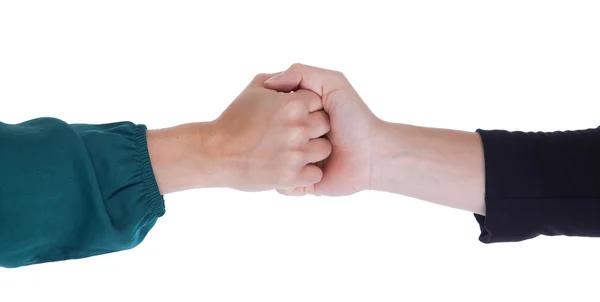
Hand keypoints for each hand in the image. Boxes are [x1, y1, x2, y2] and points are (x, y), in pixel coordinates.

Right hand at [147, 73, 331, 193]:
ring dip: (311, 151)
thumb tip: (296, 81)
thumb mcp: (254, 87)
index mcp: (292, 104)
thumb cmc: (233, 120)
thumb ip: (279, 79)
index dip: (306, 107)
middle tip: (292, 133)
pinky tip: (291, 166)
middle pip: (324, 124)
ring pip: (323, 149)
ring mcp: (296, 153)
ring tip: (292, 150)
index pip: (317, 101)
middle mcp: (298, 127)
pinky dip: (305, 172)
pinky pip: (315, 173)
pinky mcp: (291, 176)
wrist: (214, 154)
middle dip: (311, 128)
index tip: (293, 115)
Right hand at [264, 64, 380, 195]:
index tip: (310, 109)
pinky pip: (282, 185)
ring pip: (277, 160)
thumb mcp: (333, 83)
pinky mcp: (300, 183)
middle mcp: (292, 138)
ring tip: (322, 153)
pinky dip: (293, 180)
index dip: (289, 108)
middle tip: (323, 133)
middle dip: (294, 133)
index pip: (274, 109)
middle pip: (274, 135)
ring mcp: (295, 162)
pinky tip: (313, 171)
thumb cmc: (356, 118)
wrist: (374, 155)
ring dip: (296, 156)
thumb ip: (302, 72)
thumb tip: (269, 83)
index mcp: (295, 115)